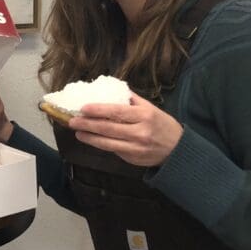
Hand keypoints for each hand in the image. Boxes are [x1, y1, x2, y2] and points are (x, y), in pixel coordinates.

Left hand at [67, 93, 183, 166]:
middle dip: (87, 124)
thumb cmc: (162, 124)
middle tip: (72, 121)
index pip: (116, 111)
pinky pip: (113, 150)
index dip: (98, 110)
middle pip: (108, 128)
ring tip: (78, 132)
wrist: (178, 150)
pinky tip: (91, 139)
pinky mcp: (133, 159)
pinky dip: (100, 145)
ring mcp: (136, 148)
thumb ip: (131, 100)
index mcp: (144, 115)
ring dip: (89, 138)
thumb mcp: (150, 108)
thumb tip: (109, 90)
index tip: (83, 108)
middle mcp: (140, 132)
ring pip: (107, 143)